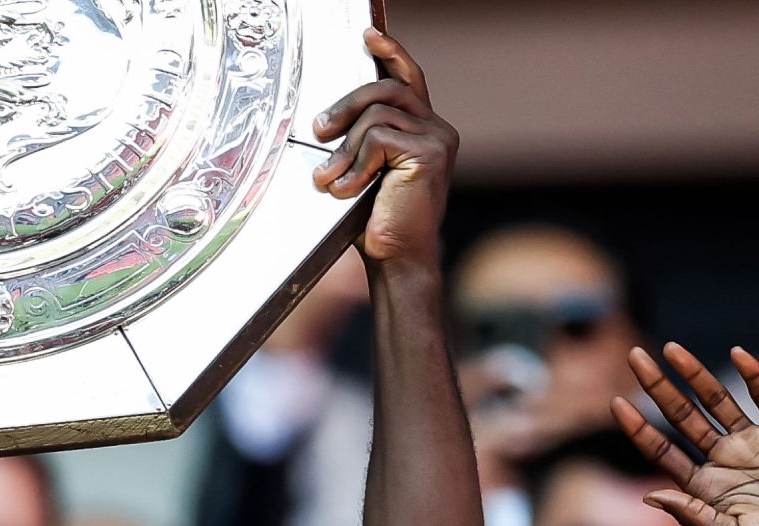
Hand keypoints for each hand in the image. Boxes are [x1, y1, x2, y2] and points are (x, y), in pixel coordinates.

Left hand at [312, 30, 455, 269]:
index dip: (390, 53)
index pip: (408, 79)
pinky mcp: (429, 152)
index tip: (368, 35)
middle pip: (384, 89)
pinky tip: (348, 189)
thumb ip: (360, 142)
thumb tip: (327, 122)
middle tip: (320, 129)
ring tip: (332, 179)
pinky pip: (378, 137)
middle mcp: (436, 128)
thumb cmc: (376, 221)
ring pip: (376, 114)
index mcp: (423, 129)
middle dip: (345, 105)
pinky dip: (355, 163)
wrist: (397, 257)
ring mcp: (437, 138)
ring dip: (344, 148)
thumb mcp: (364, 172)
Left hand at [613, 344, 758, 525]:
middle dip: (658, 387)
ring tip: (672, 349)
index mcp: (703, 486)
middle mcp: (724, 460)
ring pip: (718, 401)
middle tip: (636, 356)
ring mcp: (755, 444)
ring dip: (696, 374)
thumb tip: (649, 496)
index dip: (639, 427)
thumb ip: (692, 515)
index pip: (662, 450)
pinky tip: (737, 354)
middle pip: (682, 417)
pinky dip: (755, 376)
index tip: (616, 402)